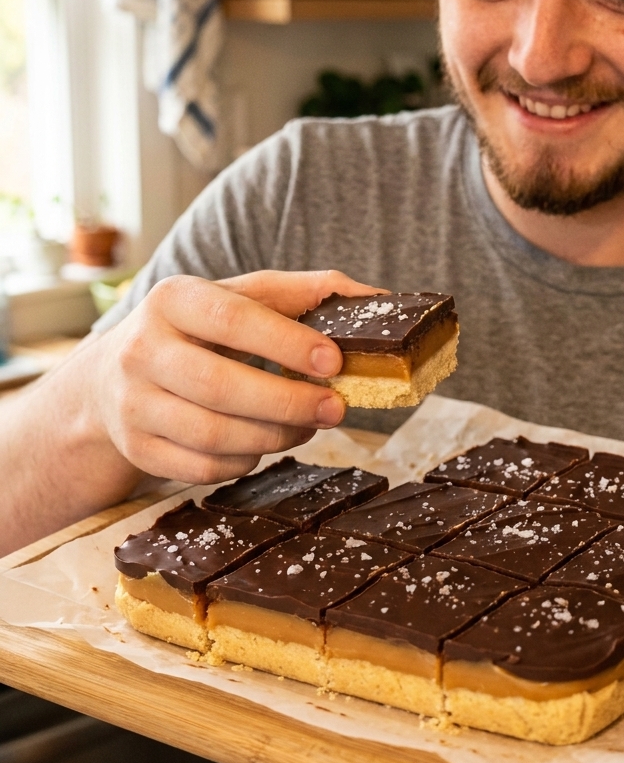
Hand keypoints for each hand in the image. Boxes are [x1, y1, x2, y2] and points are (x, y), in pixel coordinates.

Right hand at [89, 269, 380, 484]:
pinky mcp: (138, 449)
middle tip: (336, 408)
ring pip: (214, 434)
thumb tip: (373, 296)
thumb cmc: (196, 332)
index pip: (231, 319)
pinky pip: (204, 468)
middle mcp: (143, 350)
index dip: (285, 343)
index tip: (333, 362)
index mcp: (172, 300)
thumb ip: (300, 293)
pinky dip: (245, 461)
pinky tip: (264, 443)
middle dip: (289, 403)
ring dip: (275, 436)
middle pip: (221, 386)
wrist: (111, 378)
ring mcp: (134, 404)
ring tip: (308, 425)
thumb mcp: (237, 298)